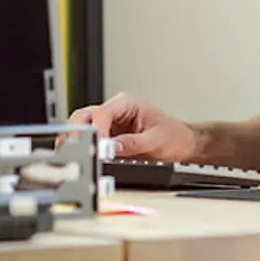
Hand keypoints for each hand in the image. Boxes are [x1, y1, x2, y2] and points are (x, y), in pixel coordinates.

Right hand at [67, 93, 197, 161]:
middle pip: (84, 116)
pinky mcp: (107, 137)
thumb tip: (113, 147)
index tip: (98, 147)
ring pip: (82, 127)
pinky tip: (83, 157)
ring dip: (77, 140)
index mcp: (127, 104)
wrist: (182, 144)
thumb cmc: (173, 136)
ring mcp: (109, 124)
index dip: (97, 131)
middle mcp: (114, 111)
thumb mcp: (157, 140)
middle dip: (77, 133)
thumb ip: (134, 143)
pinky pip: (88, 139)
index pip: (102, 113)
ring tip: (77, 156)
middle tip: (78, 150)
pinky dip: (82, 147)